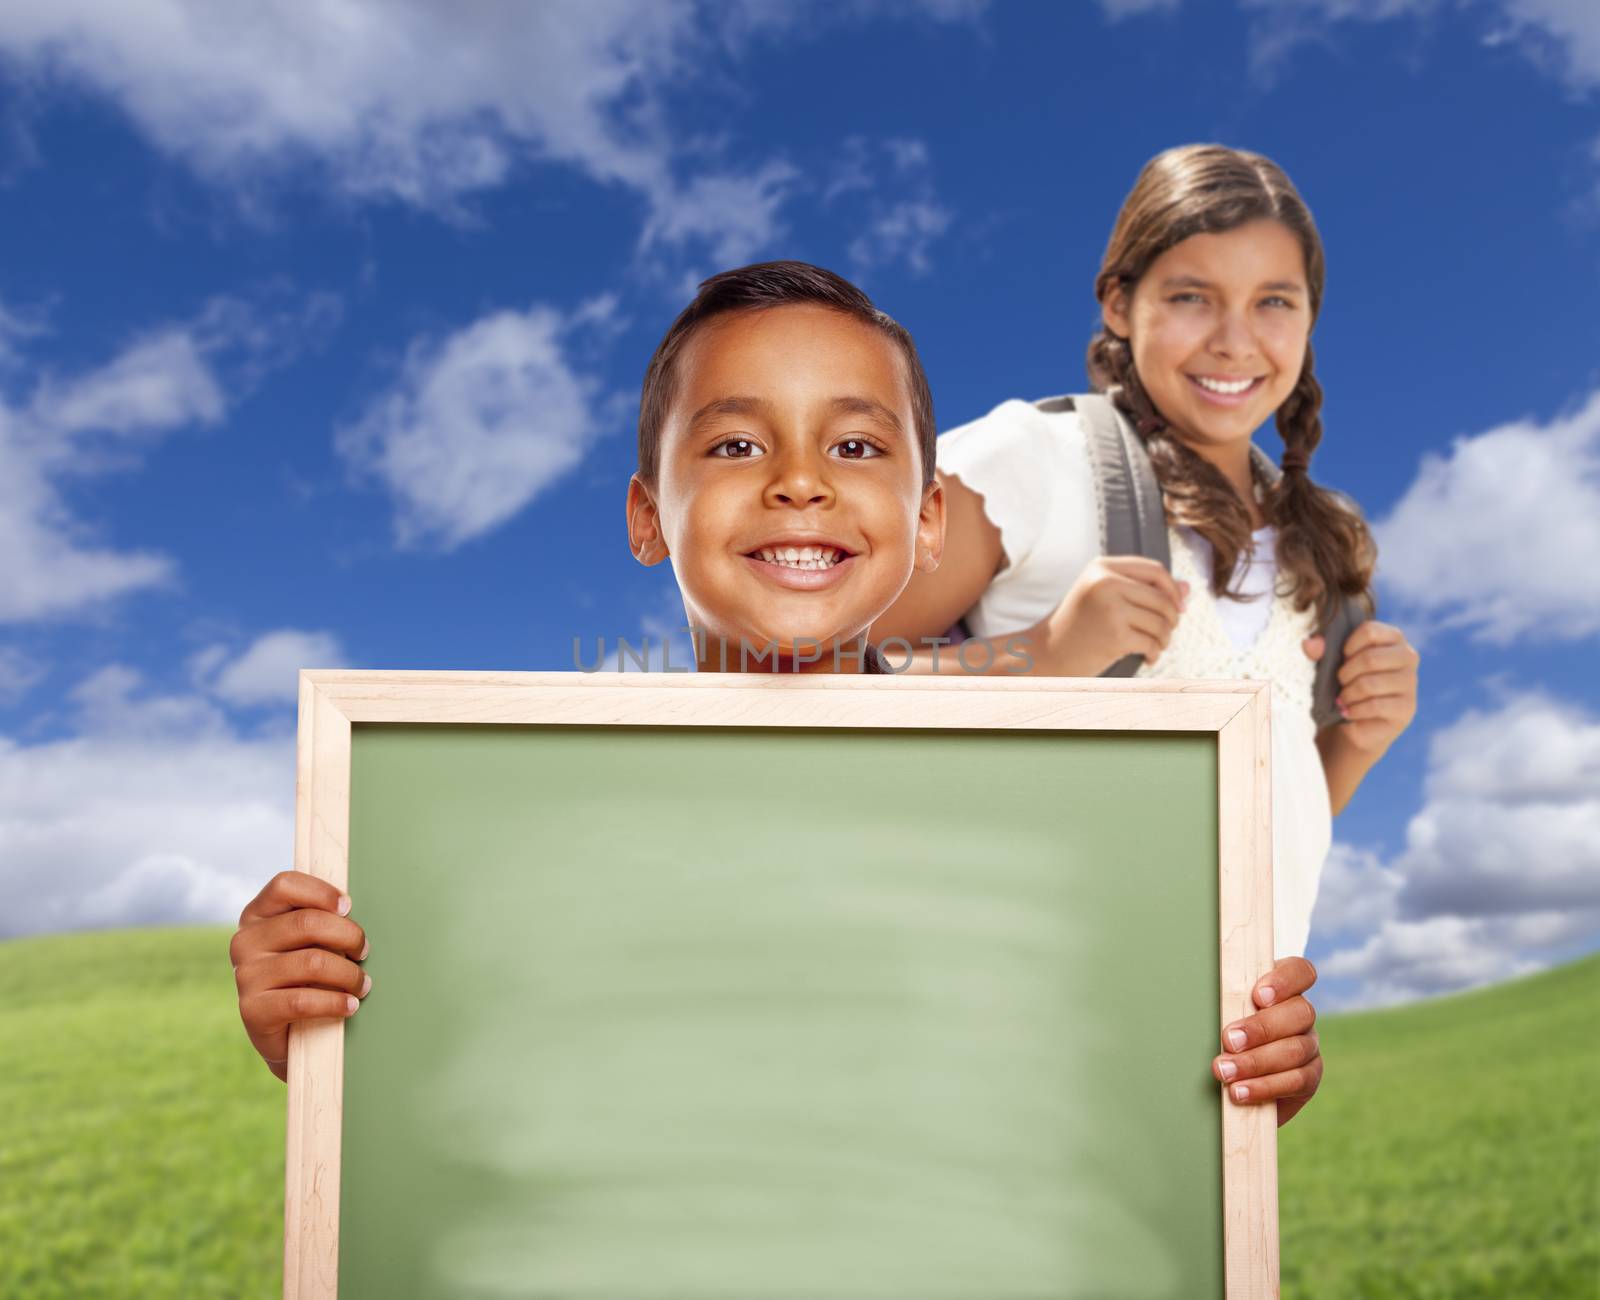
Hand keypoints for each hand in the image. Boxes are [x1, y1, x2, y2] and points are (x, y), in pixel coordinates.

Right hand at [230, 870, 369, 1081]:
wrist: (291, 1037)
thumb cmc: (308, 978)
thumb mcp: (310, 943)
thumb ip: (320, 921)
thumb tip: (349, 909)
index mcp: (257, 915)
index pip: (285, 885)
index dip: (321, 892)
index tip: (348, 907)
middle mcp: (245, 941)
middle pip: (307, 923)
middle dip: (348, 936)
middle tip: (364, 951)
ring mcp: (245, 976)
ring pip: (312, 962)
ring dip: (349, 974)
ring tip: (362, 984)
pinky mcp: (252, 1009)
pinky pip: (303, 1000)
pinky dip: (335, 1002)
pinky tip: (350, 1005)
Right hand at [1042, 555, 1188, 675]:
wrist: (1047, 653)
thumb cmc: (1080, 625)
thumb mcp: (1107, 599)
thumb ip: (1145, 591)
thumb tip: (1189, 588)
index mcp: (1102, 567)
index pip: (1155, 570)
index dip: (1173, 589)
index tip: (1178, 608)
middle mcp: (1105, 582)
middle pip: (1162, 598)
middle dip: (1171, 619)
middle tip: (1165, 633)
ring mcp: (1110, 608)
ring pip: (1161, 622)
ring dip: (1164, 639)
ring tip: (1156, 646)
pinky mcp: (1114, 635)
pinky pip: (1152, 642)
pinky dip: (1155, 653)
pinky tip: (1148, 658)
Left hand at [1212, 956, 1321, 1126]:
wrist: (1234, 1080)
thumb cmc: (1221, 1032)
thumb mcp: (1221, 1012)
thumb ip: (1222, 1001)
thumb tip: (1187, 992)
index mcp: (1283, 989)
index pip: (1300, 972)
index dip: (1284, 981)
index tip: (1257, 996)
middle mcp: (1301, 1014)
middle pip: (1300, 1012)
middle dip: (1262, 1028)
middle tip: (1229, 1040)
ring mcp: (1308, 1045)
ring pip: (1296, 1049)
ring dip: (1256, 1062)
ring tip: (1224, 1071)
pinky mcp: (1309, 1077)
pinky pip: (1297, 1080)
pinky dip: (1265, 1087)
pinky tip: (1240, 1092)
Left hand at [1330, 620, 1418, 753]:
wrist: (1357, 723)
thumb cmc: (1346, 684)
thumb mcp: (1331, 665)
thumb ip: (1320, 651)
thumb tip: (1309, 644)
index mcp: (1392, 638)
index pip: (1370, 631)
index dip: (1348, 646)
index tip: (1341, 658)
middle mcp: (1407, 656)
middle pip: (1370, 658)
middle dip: (1345, 674)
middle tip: (1339, 683)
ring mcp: (1410, 682)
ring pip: (1370, 684)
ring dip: (1348, 694)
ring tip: (1342, 699)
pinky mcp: (1407, 707)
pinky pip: (1375, 706)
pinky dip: (1355, 710)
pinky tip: (1348, 712)